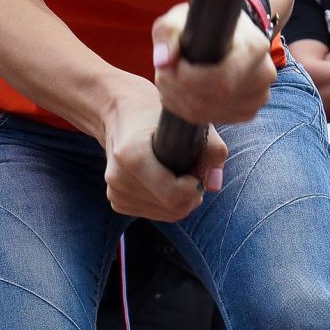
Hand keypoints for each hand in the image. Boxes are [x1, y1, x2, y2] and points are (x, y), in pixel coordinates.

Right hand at [102, 80, 228, 221]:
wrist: (120, 114)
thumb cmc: (155, 114)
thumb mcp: (186, 120)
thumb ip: (211, 149)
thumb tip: (215, 184)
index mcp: (131, 156)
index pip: (173, 195)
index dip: (194, 186)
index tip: (196, 168)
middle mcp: (118, 178)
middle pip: (173, 208)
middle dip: (190, 193)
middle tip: (189, 168)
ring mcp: (115, 192)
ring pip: (166, 214)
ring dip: (179, 198)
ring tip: (174, 171)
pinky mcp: (117, 201)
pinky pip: (155, 214)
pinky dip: (166, 202)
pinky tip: (162, 180)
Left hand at [150, 3, 275, 126]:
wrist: (229, 35)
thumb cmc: (204, 24)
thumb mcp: (181, 17)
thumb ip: (169, 33)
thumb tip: (163, 61)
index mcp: (254, 46)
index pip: (221, 78)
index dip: (189, 78)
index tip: (174, 64)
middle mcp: (262, 75)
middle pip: (212, 98)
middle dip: (177, 89)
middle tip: (162, 74)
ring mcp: (257, 97)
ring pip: (207, 112)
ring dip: (177, 100)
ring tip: (167, 81)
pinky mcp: (247, 112)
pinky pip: (210, 119)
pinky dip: (186, 110)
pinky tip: (179, 93)